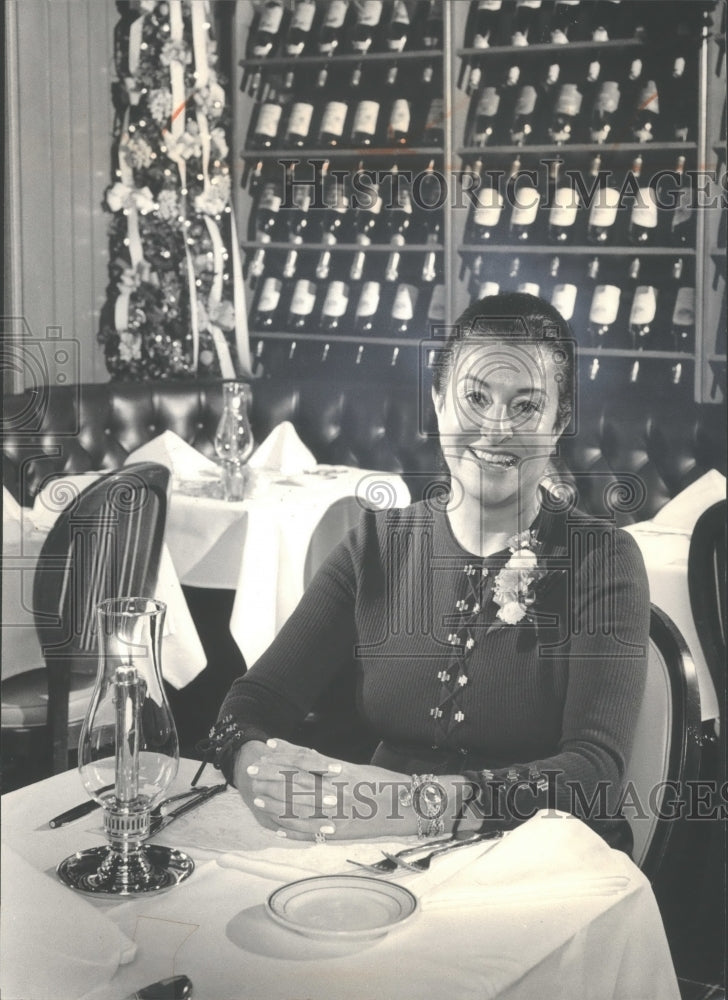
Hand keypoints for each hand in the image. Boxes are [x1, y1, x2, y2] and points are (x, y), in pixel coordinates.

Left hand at [235, 738, 417, 841]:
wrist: (409, 807)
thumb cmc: (385, 784)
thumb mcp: (358, 769)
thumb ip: (332, 766)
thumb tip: (307, 758)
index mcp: (341, 774)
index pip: (305, 762)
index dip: (284, 755)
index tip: (267, 748)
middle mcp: (336, 793)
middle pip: (297, 784)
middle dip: (272, 778)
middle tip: (253, 773)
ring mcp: (337, 815)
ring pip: (299, 809)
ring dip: (277, 804)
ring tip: (258, 797)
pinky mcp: (340, 833)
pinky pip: (310, 832)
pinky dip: (292, 829)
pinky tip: (277, 826)